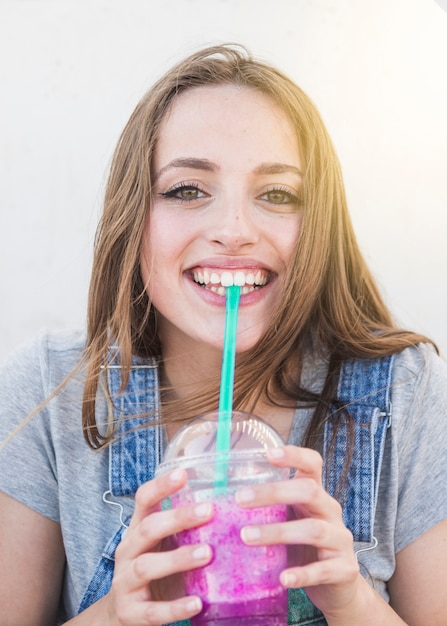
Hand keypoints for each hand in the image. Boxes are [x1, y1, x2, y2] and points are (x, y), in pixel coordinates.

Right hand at [107, 468, 212, 624]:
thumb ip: (184, 527)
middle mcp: (128, 552)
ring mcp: (125, 582)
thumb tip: (227, 502)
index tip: (183, 472)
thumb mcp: (162, 543)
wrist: (123, 612)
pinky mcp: (130, 612)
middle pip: (148, 529)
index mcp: (137, 530)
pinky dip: (175, 607)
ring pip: (147, 566)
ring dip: (177, 559)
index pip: (143, 500)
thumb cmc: (154, 568)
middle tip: (208, 511)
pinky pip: (153, 611)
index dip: (160, 485)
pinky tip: (197, 602)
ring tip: (207, 553)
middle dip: (177, 518)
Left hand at [236, 445, 360, 618]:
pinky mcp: (343, 569)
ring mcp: (339, 540)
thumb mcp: (289, 521)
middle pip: (309, 491)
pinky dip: (302, 573)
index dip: (294, 455)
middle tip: (240, 499)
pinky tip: (283, 578)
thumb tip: (216, 501)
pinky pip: (323, 570)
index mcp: (316, 495)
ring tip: (246, 536)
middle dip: (274, 492)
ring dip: (278, 532)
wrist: (338, 586)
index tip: (268, 453)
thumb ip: (267, 509)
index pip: (312, 464)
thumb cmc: (304, 547)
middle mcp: (330, 511)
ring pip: (313, 529)